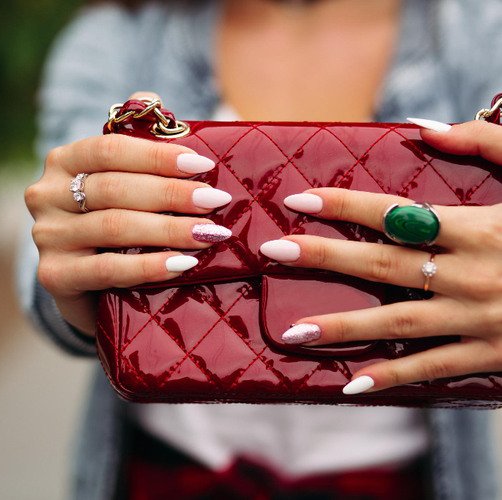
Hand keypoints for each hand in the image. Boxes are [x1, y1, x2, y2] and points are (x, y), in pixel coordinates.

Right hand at [25, 92, 230, 334]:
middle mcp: (46, 194)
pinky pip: (108, 269)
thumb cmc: (115, 222)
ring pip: (114, 227)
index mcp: (63, 161)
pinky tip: (182, 263)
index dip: (157, 156)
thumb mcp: (122, 181)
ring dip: (169, 230)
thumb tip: (148, 97)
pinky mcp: (54, 275)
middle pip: (114, 188)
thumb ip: (133, 140)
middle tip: (216, 201)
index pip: (109, 149)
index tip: (203, 166)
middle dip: (171, 194)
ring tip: (208, 233)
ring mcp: (47, 236)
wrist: (89, 288)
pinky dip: (149, 266)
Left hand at [258, 120, 501, 393]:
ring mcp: (479, 320)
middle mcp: (472, 275)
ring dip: (341, 328)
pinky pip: (432, 369)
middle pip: (382, 266)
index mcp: (480, 229)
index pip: (396, 214)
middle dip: (322, 258)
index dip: (344, 207)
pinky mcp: (491, 354)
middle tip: (270, 252)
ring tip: (291, 332)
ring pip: (397, 325)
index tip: (298, 202)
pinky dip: (391, 378)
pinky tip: (350, 384)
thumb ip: (486, 145)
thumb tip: (424, 127)